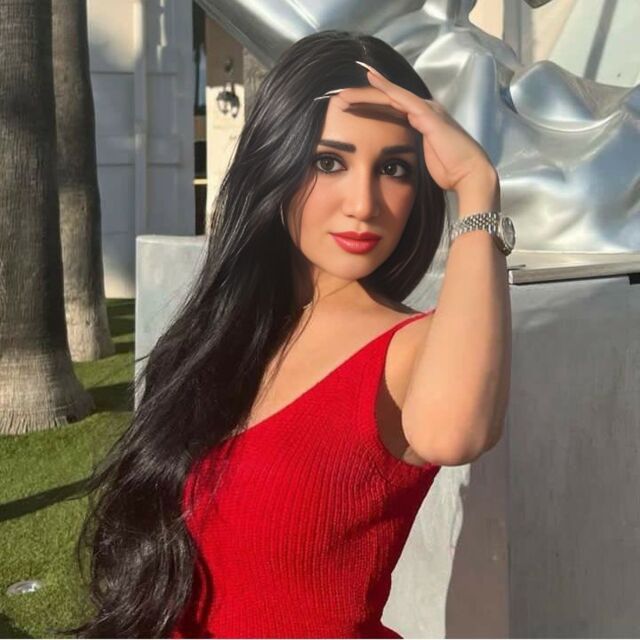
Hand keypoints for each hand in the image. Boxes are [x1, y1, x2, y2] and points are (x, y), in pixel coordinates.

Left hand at [330, 62, 498, 207]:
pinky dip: (385, 88)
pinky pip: (402, 97)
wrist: (470, 175)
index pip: (390, 110)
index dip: (368, 107)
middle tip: (338, 96)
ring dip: (367, 91)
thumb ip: (410, 153)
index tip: (346, 109)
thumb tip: (394, 162)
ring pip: (391, 95)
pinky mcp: (428, 114)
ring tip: (344, 91)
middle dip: (362, 97)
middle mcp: (424, 110)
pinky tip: (370, 80)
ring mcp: (426, 110)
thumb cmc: (450, 173)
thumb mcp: (423, 161)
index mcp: (422, 122)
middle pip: (387, 99)